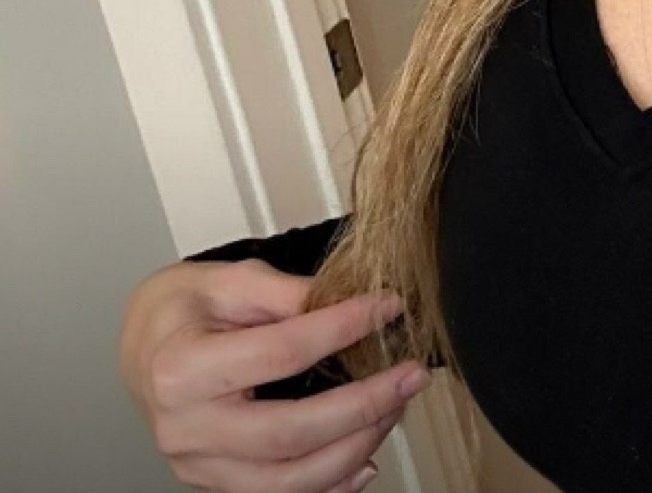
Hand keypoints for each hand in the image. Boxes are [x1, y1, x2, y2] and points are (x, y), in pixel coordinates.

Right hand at [119, 257, 433, 491]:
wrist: (142, 346)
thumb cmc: (180, 310)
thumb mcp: (227, 279)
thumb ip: (287, 291)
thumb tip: (349, 299)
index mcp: (182, 367)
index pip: (280, 352)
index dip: (341, 329)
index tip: (386, 307)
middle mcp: (186, 427)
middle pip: (288, 434)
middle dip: (362, 407)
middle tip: (409, 376)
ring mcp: (198, 465)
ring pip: (287, 482)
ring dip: (354, 448)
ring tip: (394, 409)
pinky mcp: (215, 483)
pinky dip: (329, 486)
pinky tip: (365, 459)